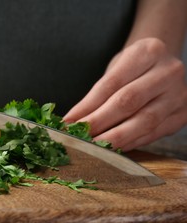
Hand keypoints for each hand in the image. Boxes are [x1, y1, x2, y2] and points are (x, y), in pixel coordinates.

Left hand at [64, 38, 186, 150]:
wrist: (164, 66)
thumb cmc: (133, 68)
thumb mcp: (115, 69)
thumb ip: (97, 94)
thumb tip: (72, 122)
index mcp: (149, 51)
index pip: (111, 83)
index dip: (88, 105)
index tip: (69, 121)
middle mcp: (169, 71)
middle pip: (128, 101)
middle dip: (99, 122)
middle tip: (79, 137)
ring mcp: (179, 94)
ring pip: (144, 121)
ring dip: (114, 138)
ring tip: (93, 147)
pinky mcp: (182, 115)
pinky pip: (153, 134)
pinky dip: (130, 143)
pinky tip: (113, 149)